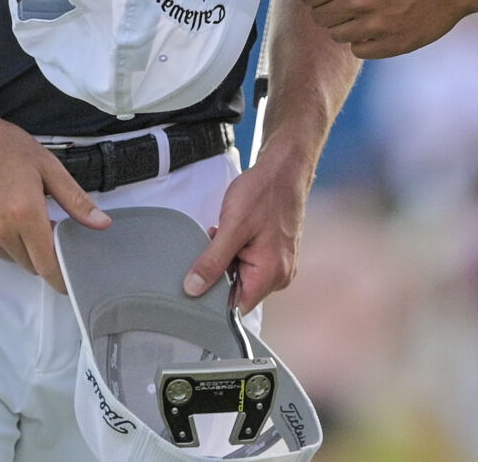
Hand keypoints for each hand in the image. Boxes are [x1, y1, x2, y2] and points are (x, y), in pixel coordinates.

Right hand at [0, 111, 109, 292]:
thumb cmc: (3, 147)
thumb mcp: (47, 166)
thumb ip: (75, 200)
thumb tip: (102, 223)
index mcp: (26, 214)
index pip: (48, 264)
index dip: (62, 277)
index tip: (71, 282)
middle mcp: (0, 231)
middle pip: (30, 264)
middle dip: (42, 252)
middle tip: (44, 222)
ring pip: (10, 257)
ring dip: (20, 245)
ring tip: (16, 209)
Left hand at [181, 149, 309, 313]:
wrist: (284, 169)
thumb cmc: (263, 192)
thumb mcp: (232, 226)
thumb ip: (212, 262)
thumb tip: (193, 289)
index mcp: (271, 274)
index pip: (235, 307)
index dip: (214, 296)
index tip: (199, 277)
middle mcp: (280, 275)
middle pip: (239, 292)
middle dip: (221, 271)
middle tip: (216, 243)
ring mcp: (281, 265)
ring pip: (243, 276)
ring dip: (228, 259)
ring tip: (228, 232)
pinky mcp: (277, 254)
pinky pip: (251, 263)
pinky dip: (238, 250)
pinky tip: (236, 232)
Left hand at [300, 0, 468, 58]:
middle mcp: (360, 0)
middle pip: (320, 16)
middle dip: (326, 9)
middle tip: (341, 3)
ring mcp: (376, 25)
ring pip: (337, 35)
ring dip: (344, 26)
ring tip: (362, 13)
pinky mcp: (392, 44)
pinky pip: (358, 50)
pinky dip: (363, 41)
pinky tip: (377, 26)